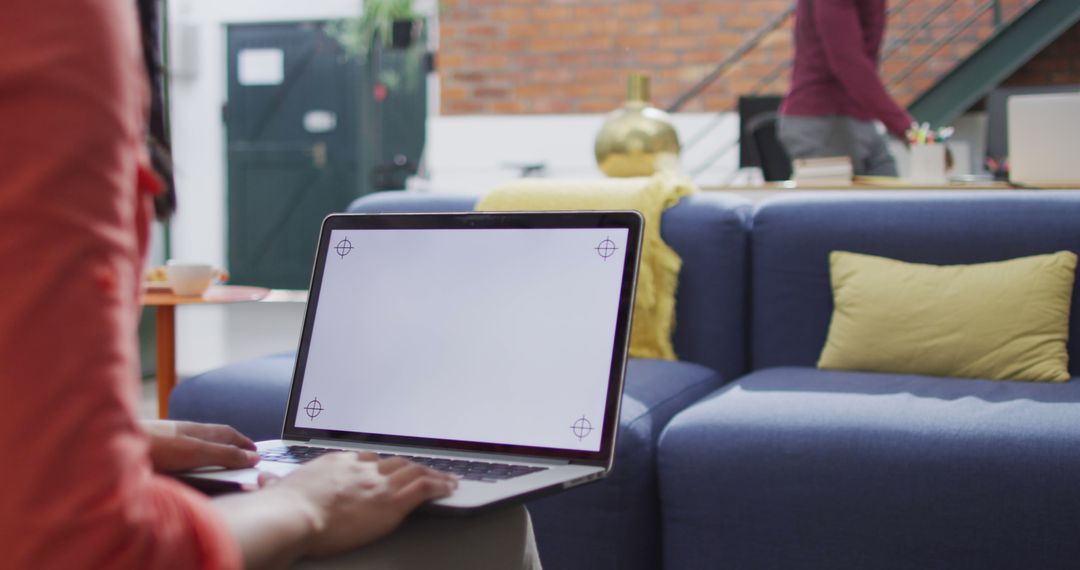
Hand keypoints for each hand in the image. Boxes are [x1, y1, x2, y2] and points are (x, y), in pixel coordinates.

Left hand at [141, 420, 258, 472]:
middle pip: (212, 438)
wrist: (110, 447)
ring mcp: (167, 444)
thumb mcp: (196, 451)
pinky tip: (186, 470)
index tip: (256, 453)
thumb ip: (223, 454)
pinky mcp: (154, 456)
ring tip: (218, 464)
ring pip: (195, 446)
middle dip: (229, 446)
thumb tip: (253, 457)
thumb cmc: (154, 446)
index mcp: (197, 431)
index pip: (227, 434)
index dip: (243, 443)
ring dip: (210, 453)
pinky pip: (179, 457)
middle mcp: (184, 435)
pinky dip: (191, 461)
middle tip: (242, 458)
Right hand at [264, 452, 456, 557]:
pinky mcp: (391, 501)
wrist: (293, 517)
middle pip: (394, 462)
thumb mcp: (277, 488)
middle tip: (421, 470)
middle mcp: (361, 468)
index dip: (380, 464)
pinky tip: (449, 487)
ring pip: (414, 471)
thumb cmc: (282, 508)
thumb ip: (274, 483)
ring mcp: (378, 482)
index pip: (366, 458)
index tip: (385, 467)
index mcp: (337, 462)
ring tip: (446, 478)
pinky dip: (440, 485)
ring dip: (433, 474)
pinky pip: (424, 487)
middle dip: (409, 466)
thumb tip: (263, 481)